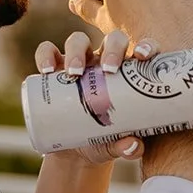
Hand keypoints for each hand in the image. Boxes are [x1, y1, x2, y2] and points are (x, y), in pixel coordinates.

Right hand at [32, 29, 149, 165]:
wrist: (73, 152)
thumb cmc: (103, 141)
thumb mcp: (115, 145)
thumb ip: (128, 147)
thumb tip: (133, 145)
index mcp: (128, 74)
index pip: (143, 50)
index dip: (147, 46)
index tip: (142, 56)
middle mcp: (104, 62)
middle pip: (112, 40)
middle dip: (112, 49)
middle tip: (109, 69)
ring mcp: (79, 63)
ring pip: (78, 41)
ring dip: (77, 51)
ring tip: (74, 73)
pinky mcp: (54, 70)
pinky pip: (47, 52)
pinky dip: (45, 55)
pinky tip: (46, 70)